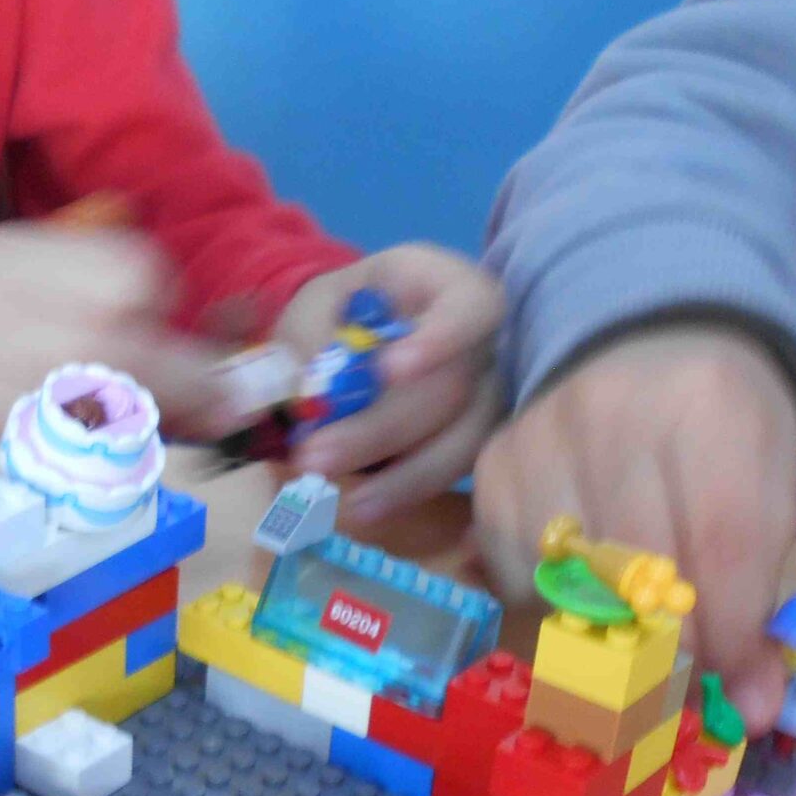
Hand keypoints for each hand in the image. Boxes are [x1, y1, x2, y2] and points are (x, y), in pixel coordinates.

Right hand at [0, 224, 228, 503]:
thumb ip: (65, 278)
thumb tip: (165, 300)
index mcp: (6, 261)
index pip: (133, 274)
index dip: (164, 308)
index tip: (164, 334)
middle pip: (135, 352)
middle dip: (185, 388)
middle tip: (205, 409)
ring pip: (106, 422)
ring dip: (145, 439)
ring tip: (146, 446)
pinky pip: (56, 481)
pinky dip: (86, 487)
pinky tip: (83, 485)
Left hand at [277, 244, 504, 515]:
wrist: (351, 342)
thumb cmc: (339, 314)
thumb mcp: (313, 307)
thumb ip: (308, 336)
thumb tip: (313, 391)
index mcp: (446, 286)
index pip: (472, 305)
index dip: (441, 338)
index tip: (386, 371)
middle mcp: (481, 341)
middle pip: (455, 387)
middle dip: (382, 428)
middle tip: (315, 457)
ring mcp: (486, 393)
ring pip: (464, 441)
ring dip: (404, 477)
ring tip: (346, 502)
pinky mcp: (473, 440)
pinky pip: (458, 472)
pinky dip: (414, 493)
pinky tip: (373, 510)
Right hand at [469, 321, 795, 728]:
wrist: (651, 345)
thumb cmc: (721, 436)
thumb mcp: (766, 496)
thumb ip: (758, 597)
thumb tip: (751, 708)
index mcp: (709, 404)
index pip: (720, 542)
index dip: (728, 634)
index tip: (737, 691)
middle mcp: (613, 408)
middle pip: (638, 570)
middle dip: (671, 652)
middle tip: (687, 688)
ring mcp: (539, 435)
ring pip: (571, 583)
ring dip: (608, 637)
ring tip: (639, 647)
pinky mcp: (493, 468)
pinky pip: (519, 576)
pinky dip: (555, 608)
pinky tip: (585, 594)